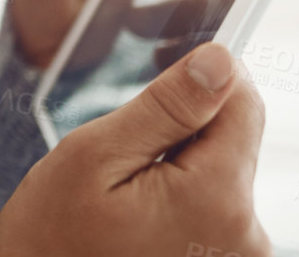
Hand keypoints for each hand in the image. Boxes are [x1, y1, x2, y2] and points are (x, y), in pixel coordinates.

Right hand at [0, 42, 272, 256]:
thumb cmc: (52, 240)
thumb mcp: (93, 157)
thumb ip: (164, 108)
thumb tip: (219, 61)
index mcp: (216, 199)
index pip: (244, 101)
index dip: (203, 75)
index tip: (157, 72)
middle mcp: (246, 234)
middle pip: (234, 136)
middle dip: (181, 125)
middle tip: (119, 149)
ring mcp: (238, 255)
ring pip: (221, 167)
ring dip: (176, 161)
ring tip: (121, 189)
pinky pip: (213, 203)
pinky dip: (178, 193)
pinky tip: (136, 212)